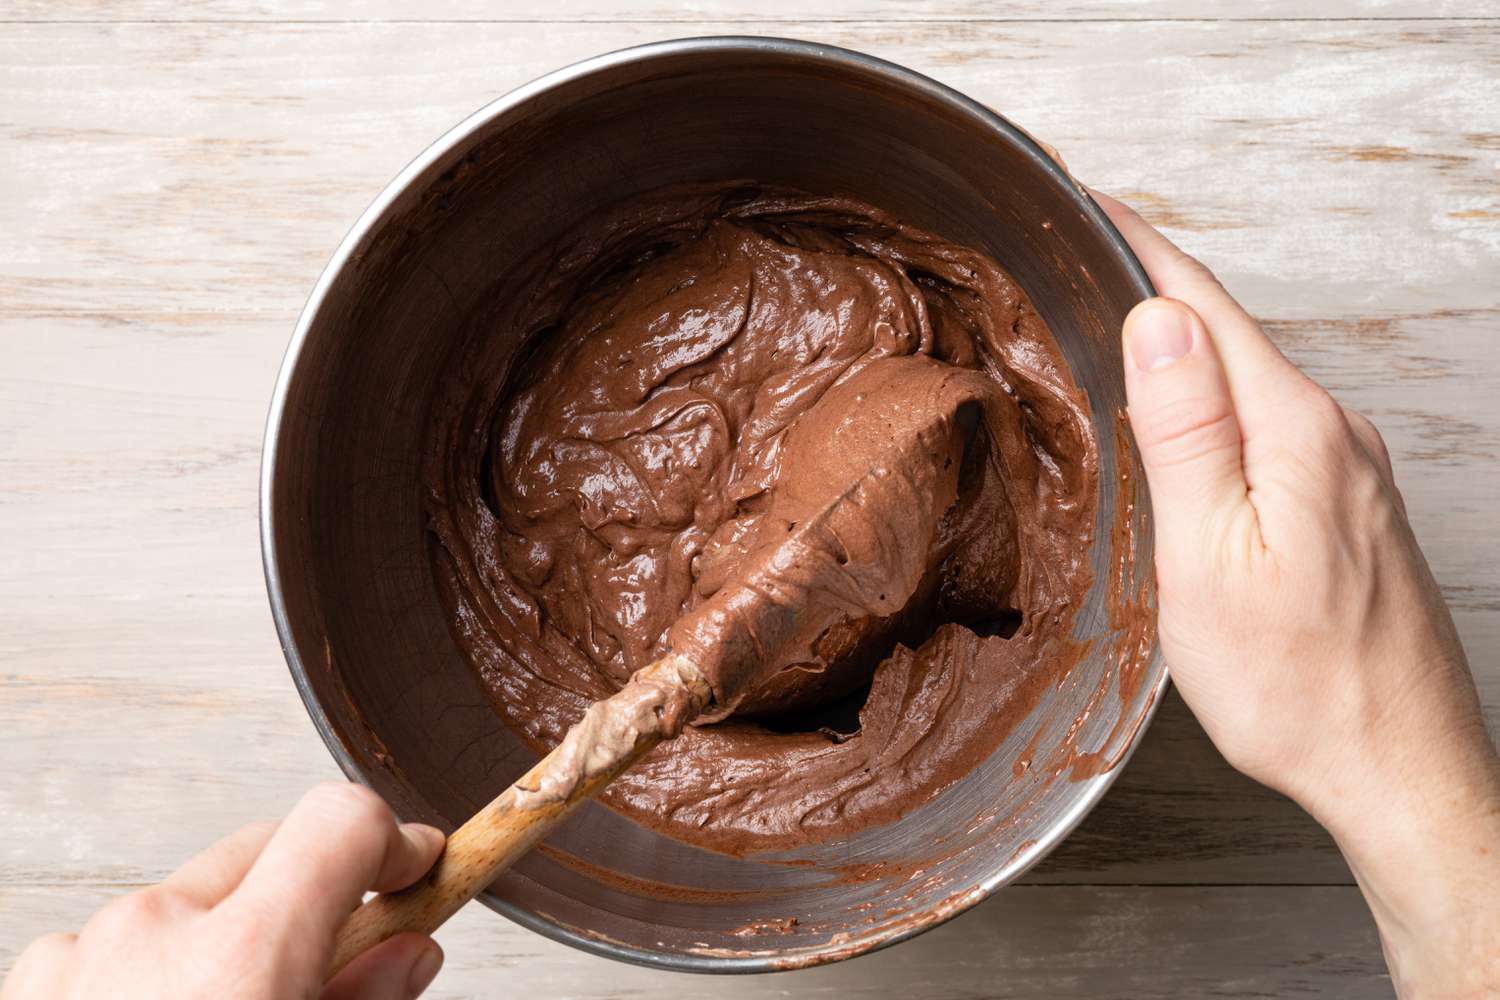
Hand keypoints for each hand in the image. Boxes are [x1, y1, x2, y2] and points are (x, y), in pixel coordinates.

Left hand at [2, 783, 445, 999]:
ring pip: (191, 898)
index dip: (394, 840)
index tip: (416, 868)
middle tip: (332, 965)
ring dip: (226, 937)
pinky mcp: (31, 981)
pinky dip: (150, 971)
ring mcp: (78, 954)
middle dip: (310, 892)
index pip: (342, 819)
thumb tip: (407, 953)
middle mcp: (150, 934)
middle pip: (268, 849)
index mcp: (239, 962)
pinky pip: (116, 940)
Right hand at [1094, 190, 1499, 995]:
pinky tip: (1186, 425)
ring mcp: (1350, 471)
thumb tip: (1158, 319)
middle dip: (1153, 288)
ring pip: (1250, 382)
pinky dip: (1216, 404)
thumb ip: (1187, 432)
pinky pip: (1271, 425)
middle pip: (1228, 335)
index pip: (1203, 307)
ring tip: (1117, 327)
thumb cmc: (1296, 685)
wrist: (1398, 769)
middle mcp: (1335, 435)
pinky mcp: (1351, 508)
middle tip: (1084, 255)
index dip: (1140, 247)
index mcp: (1293, 431)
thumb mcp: (1210, 558)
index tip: (1088, 202)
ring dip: (1183, 348)